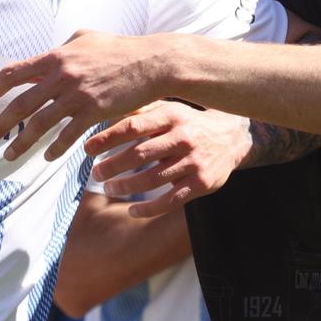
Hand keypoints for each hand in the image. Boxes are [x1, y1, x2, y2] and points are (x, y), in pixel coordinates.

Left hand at [0, 31, 176, 161]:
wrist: (151, 63)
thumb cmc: (119, 49)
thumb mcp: (85, 38)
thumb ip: (62, 46)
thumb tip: (46, 54)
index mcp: (55, 57)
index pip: (13, 74)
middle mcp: (61, 76)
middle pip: (20, 104)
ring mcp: (77, 95)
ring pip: (40, 124)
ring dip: (22, 143)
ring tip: (9, 156)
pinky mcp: (94, 111)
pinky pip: (69, 134)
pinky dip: (56, 148)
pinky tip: (48, 158)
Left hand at [84, 102, 251, 213]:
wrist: (233, 138)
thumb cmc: (190, 123)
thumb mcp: (170, 109)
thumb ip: (142, 112)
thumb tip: (106, 111)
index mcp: (171, 115)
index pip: (133, 126)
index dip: (107, 138)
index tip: (87, 149)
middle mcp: (183, 137)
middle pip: (139, 154)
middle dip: (112, 166)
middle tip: (95, 173)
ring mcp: (193, 162)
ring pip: (152, 179)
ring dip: (125, 187)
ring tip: (109, 189)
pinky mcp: (201, 183)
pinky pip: (170, 200)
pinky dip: (148, 209)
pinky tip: (132, 211)